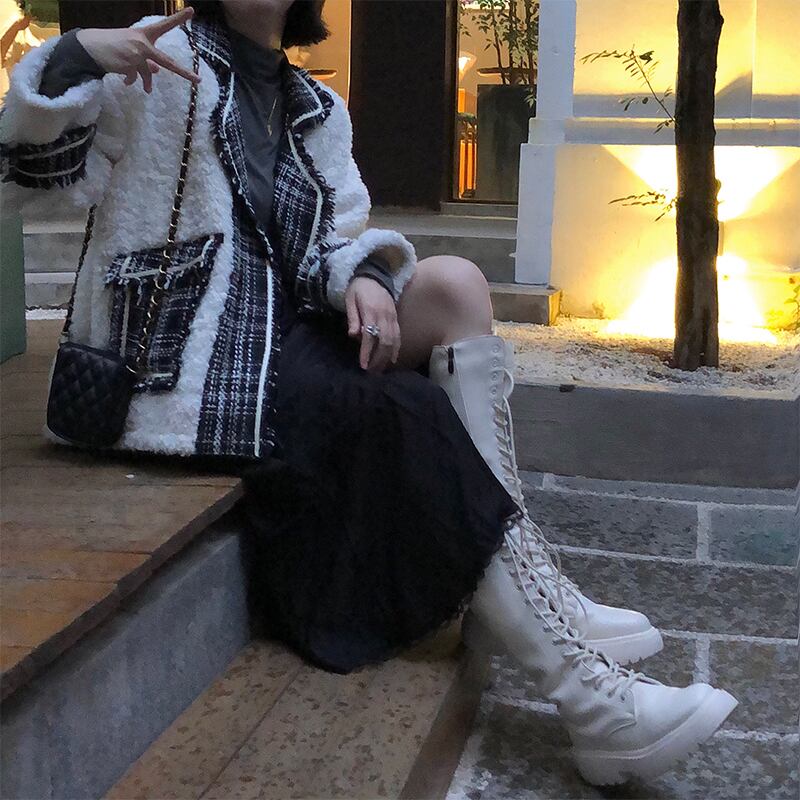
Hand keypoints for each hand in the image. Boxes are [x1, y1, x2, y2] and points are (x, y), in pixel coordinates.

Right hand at [76, 7, 199, 93]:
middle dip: (184, 73)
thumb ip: (147, 58)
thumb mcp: (131, 47)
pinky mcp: (129, 66)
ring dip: (147, 83)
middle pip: (167, 62)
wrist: (91, 47)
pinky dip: (131, 80)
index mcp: (144, 34)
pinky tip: (126, 81)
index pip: (164, 26)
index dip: (178, 19)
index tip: (192, 11)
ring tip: (148, 91)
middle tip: (197, 80)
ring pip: (149, 74)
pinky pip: (135, 78)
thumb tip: (157, 71)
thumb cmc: (113, 45)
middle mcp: (143, 44)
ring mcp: (137, 56)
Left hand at [345, 277, 400, 371]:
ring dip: (387, 357)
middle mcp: (384, 315)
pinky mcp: (396, 318)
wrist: (373, 274)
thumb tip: (353, 335)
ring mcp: (392, 317)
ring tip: (379, 370)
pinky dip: (396, 349)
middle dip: (378, 359)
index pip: (370, 335)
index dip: (367, 352)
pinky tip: (392, 360)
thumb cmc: (358, 288)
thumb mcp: (350, 299)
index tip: (363, 365)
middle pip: (384, 341)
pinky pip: (399, 336)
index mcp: (371, 310)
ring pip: (394, 341)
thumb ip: (352, 317)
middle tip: (371, 372)